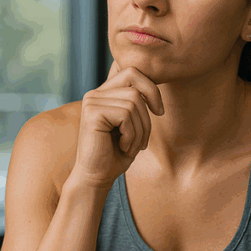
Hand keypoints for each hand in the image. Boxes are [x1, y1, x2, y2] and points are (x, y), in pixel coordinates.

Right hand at [68, 60, 164, 191]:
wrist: (96, 178)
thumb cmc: (115, 155)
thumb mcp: (132, 126)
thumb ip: (138, 104)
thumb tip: (153, 89)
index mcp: (103, 94)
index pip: (133, 72)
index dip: (151, 89)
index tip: (159, 111)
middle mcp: (94, 94)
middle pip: (136, 89)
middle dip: (147, 118)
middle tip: (143, 142)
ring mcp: (91, 102)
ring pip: (134, 103)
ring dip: (140, 131)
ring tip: (130, 147)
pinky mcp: (92, 113)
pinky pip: (126, 115)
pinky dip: (131, 135)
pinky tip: (122, 147)